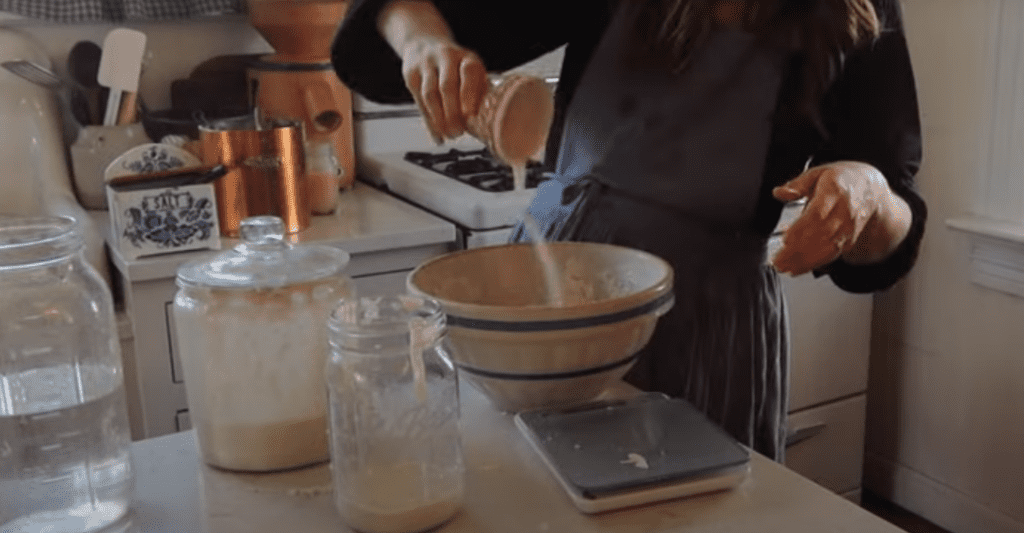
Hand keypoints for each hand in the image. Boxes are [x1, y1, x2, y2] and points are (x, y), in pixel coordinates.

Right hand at [398, 36, 487, 142]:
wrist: (424, 43)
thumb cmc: (456, 66)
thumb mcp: (471, 71)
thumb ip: (478, 91)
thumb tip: (482, 123)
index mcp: (467, 57)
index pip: (468, 72)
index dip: (469, 94)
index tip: (470, 115)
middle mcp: (446, 56)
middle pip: (447, 86)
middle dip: (452, 113)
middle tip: (458, 132)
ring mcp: (426, 64)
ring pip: (430, 95)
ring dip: (439, 119)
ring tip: (448, 135)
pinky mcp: (411, 75)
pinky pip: (419, 101)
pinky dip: (429, 121)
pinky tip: (437, 135)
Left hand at [771, 160, 911, 275]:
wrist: (871, 189)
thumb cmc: (840, 180)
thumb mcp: (819, 173)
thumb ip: (798, 184)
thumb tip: (779, 192)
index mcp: (834, 192)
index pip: (817, 213)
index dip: (802, 228)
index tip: (785, 240)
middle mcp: (844, 212)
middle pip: (821, 234)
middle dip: (799, 250)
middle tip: (779, 261)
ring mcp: (848, 227)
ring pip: (827, 247)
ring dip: (805, 260)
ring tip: (785, 268)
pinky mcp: (849, 239)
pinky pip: (832, 254)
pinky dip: (815, 263)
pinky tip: (798, 268)